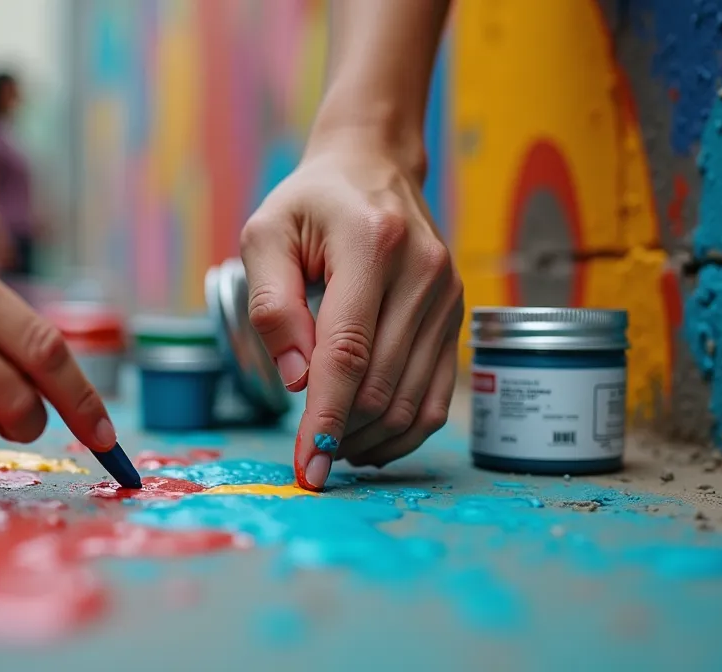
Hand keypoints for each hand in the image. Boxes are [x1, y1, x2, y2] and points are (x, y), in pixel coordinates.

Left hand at [240, 142, 462, 490]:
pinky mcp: (456, 315)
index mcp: (372, 245)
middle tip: (309, 458)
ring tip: (332, 448)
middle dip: (342, 434)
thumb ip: (272, 306)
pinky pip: (437, 395)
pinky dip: (403, 430)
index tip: (307, 468)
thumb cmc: (309, 203)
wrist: (374, 166)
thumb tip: (295, 381)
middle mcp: (422, 272)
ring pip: (412, 399)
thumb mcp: (265, 235)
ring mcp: (447, 296)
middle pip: (382, 384)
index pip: (348, 352)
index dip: (325, 417)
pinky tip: (368, 438)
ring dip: (370, 438)